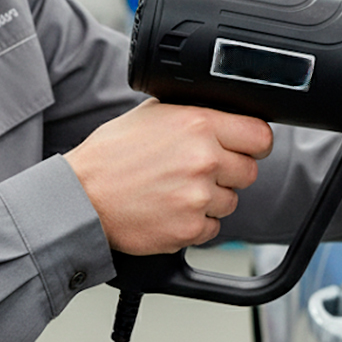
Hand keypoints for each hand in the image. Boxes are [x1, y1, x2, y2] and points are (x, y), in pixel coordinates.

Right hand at [64, 99, 272, 255]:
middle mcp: (204, 158)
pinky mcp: (190, 228)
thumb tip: (226, 114)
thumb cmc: (111, 156)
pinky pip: (213, 228)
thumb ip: (195, 113)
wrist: (81, 198)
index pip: (260, 136)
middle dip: (228, 173)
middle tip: (197, 172)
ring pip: (231, 201)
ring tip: (175, 191)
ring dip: (211, 199)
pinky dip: (196, 223)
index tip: (247, 148)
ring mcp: (198, 196)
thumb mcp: (153, 114)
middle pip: (249, 171)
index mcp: (199, 124)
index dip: (254, 143)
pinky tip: (170, 210)